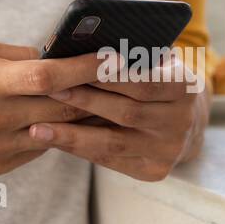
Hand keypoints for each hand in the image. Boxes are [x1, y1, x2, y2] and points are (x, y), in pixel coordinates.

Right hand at [0, 37, 103, 178]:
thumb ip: (14, 55)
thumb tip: (55, 56)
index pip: (48, 76)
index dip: (85, 68)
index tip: (111, 58)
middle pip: (61, 109)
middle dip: (93, 95)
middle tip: (118, 82)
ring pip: (55, 133)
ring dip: (78, 118)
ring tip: (98, 102)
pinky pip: (37, 150)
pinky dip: (51, 135)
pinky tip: (59, 121)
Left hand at [29, 51, 210, 181]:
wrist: (186, 120)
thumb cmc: (156, 78)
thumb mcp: (154, 61)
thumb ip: (129, 57)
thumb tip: (76, 53)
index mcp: (186, 87)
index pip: (143, 82)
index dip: (106, 77)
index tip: (71, 68)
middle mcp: (182, 122)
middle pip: (126, 113)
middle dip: (84, 102)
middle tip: (48, 93)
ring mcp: (169, 149)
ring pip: (113, 142)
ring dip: (73, 134)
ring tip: (38, 127)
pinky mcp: (155, 170)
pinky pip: (110, 161)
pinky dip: (80, 150)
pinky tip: (54, 141)